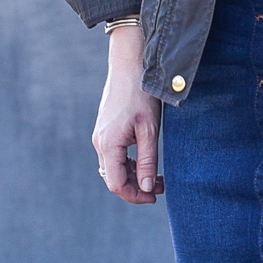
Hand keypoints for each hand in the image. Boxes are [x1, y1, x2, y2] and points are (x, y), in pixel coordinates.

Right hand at [93, 22, 162, 204]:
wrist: (130, 66)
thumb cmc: (142, 96)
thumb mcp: (149, 131)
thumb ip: (147, 161)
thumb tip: (146, 188)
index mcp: (108, 144)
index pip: (116, 184)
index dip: (135, 195)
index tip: (155, 196)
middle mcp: (100, 143)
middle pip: (114, 178)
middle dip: (137, 187)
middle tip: (162, 186)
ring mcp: (101, 136)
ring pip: (114, 168)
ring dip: (134, 176)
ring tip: (159, 176)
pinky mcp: (106, 131)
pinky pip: (114, 156)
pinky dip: (128, 164)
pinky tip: (146, 161)